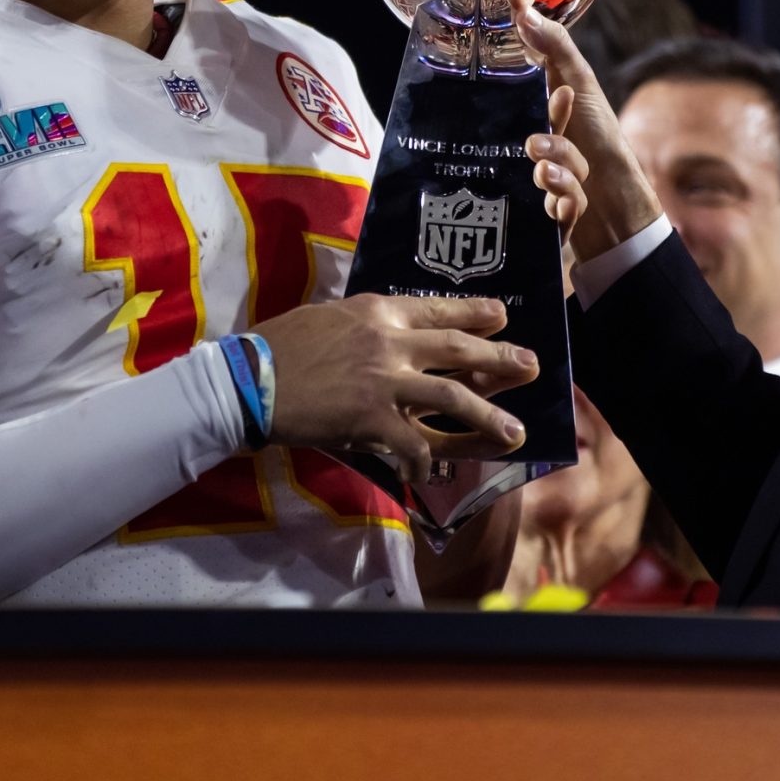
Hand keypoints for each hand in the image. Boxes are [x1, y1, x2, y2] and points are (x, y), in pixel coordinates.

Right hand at [255, 293, 538, 482]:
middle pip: (459, 350)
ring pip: (452, 398)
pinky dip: (428, 460)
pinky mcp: (371, 420)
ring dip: (488, 416)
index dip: (475, 313)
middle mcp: (390, 342)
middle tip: (531, 367)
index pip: (438, 309)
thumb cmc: (281, 345)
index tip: (501, 316)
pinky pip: (414, 444)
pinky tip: (434, 471)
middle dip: (500, 360)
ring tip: (515, 432)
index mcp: (379, 312)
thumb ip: (367, 325)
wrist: (247, 380)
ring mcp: (384, 382)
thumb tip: (393, 334)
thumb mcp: (330, 318)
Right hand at [510, 0, 660, 261]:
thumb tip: (520, 0)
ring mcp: (551, 185)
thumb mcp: (582, 86)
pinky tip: (576, 207)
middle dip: (549, 148)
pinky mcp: (551, 218)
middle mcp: (550, 151)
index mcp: (552, 120)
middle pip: (536, 147)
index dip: (547, 101)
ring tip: (574, 182)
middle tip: (550, 146)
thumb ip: (552, 45)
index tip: (565, 95)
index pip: (531, 103)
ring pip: (541, 179)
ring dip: (559, 178)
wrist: (628, 214)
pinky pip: (547, 213)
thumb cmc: (605, 142)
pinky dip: (563, 208)